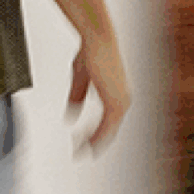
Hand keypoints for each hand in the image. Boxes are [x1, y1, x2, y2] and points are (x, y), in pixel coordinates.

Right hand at [66, 36, 129, 153]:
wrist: (97, 40)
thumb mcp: (81, 78)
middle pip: (108, 131)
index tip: (82, 144)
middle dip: (93, 143)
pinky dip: (95, 137)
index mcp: (117, 94)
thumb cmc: (91, 51)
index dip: (94, 134)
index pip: (107, 122)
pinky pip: (106, 127)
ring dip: (92, 143)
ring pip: (107, 132)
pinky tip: (86, 145)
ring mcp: (121, 101)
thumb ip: (77, 96)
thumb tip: (71, 115)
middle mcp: (123, 99)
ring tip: (78, 151)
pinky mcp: (116, 102)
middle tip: (79, 153)